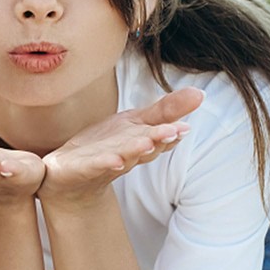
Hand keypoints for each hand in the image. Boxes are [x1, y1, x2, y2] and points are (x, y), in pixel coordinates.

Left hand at [39, 86, 203, 212]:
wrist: (68, 176)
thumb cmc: (106, 147)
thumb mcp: (134, 123)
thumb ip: (165, 110)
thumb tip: (200, 93)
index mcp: (139, 142)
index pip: (158, 136)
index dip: (171, 132)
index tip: (185, 126)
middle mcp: (125, 155)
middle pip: (144, 147)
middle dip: (158, 139)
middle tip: (173, 131)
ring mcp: (102, 164)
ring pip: (122, 156)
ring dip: (134, 151)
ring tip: (146, 143)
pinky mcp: (80, 169)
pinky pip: (93, 166)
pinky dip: (103, 163)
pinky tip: (113, 160)